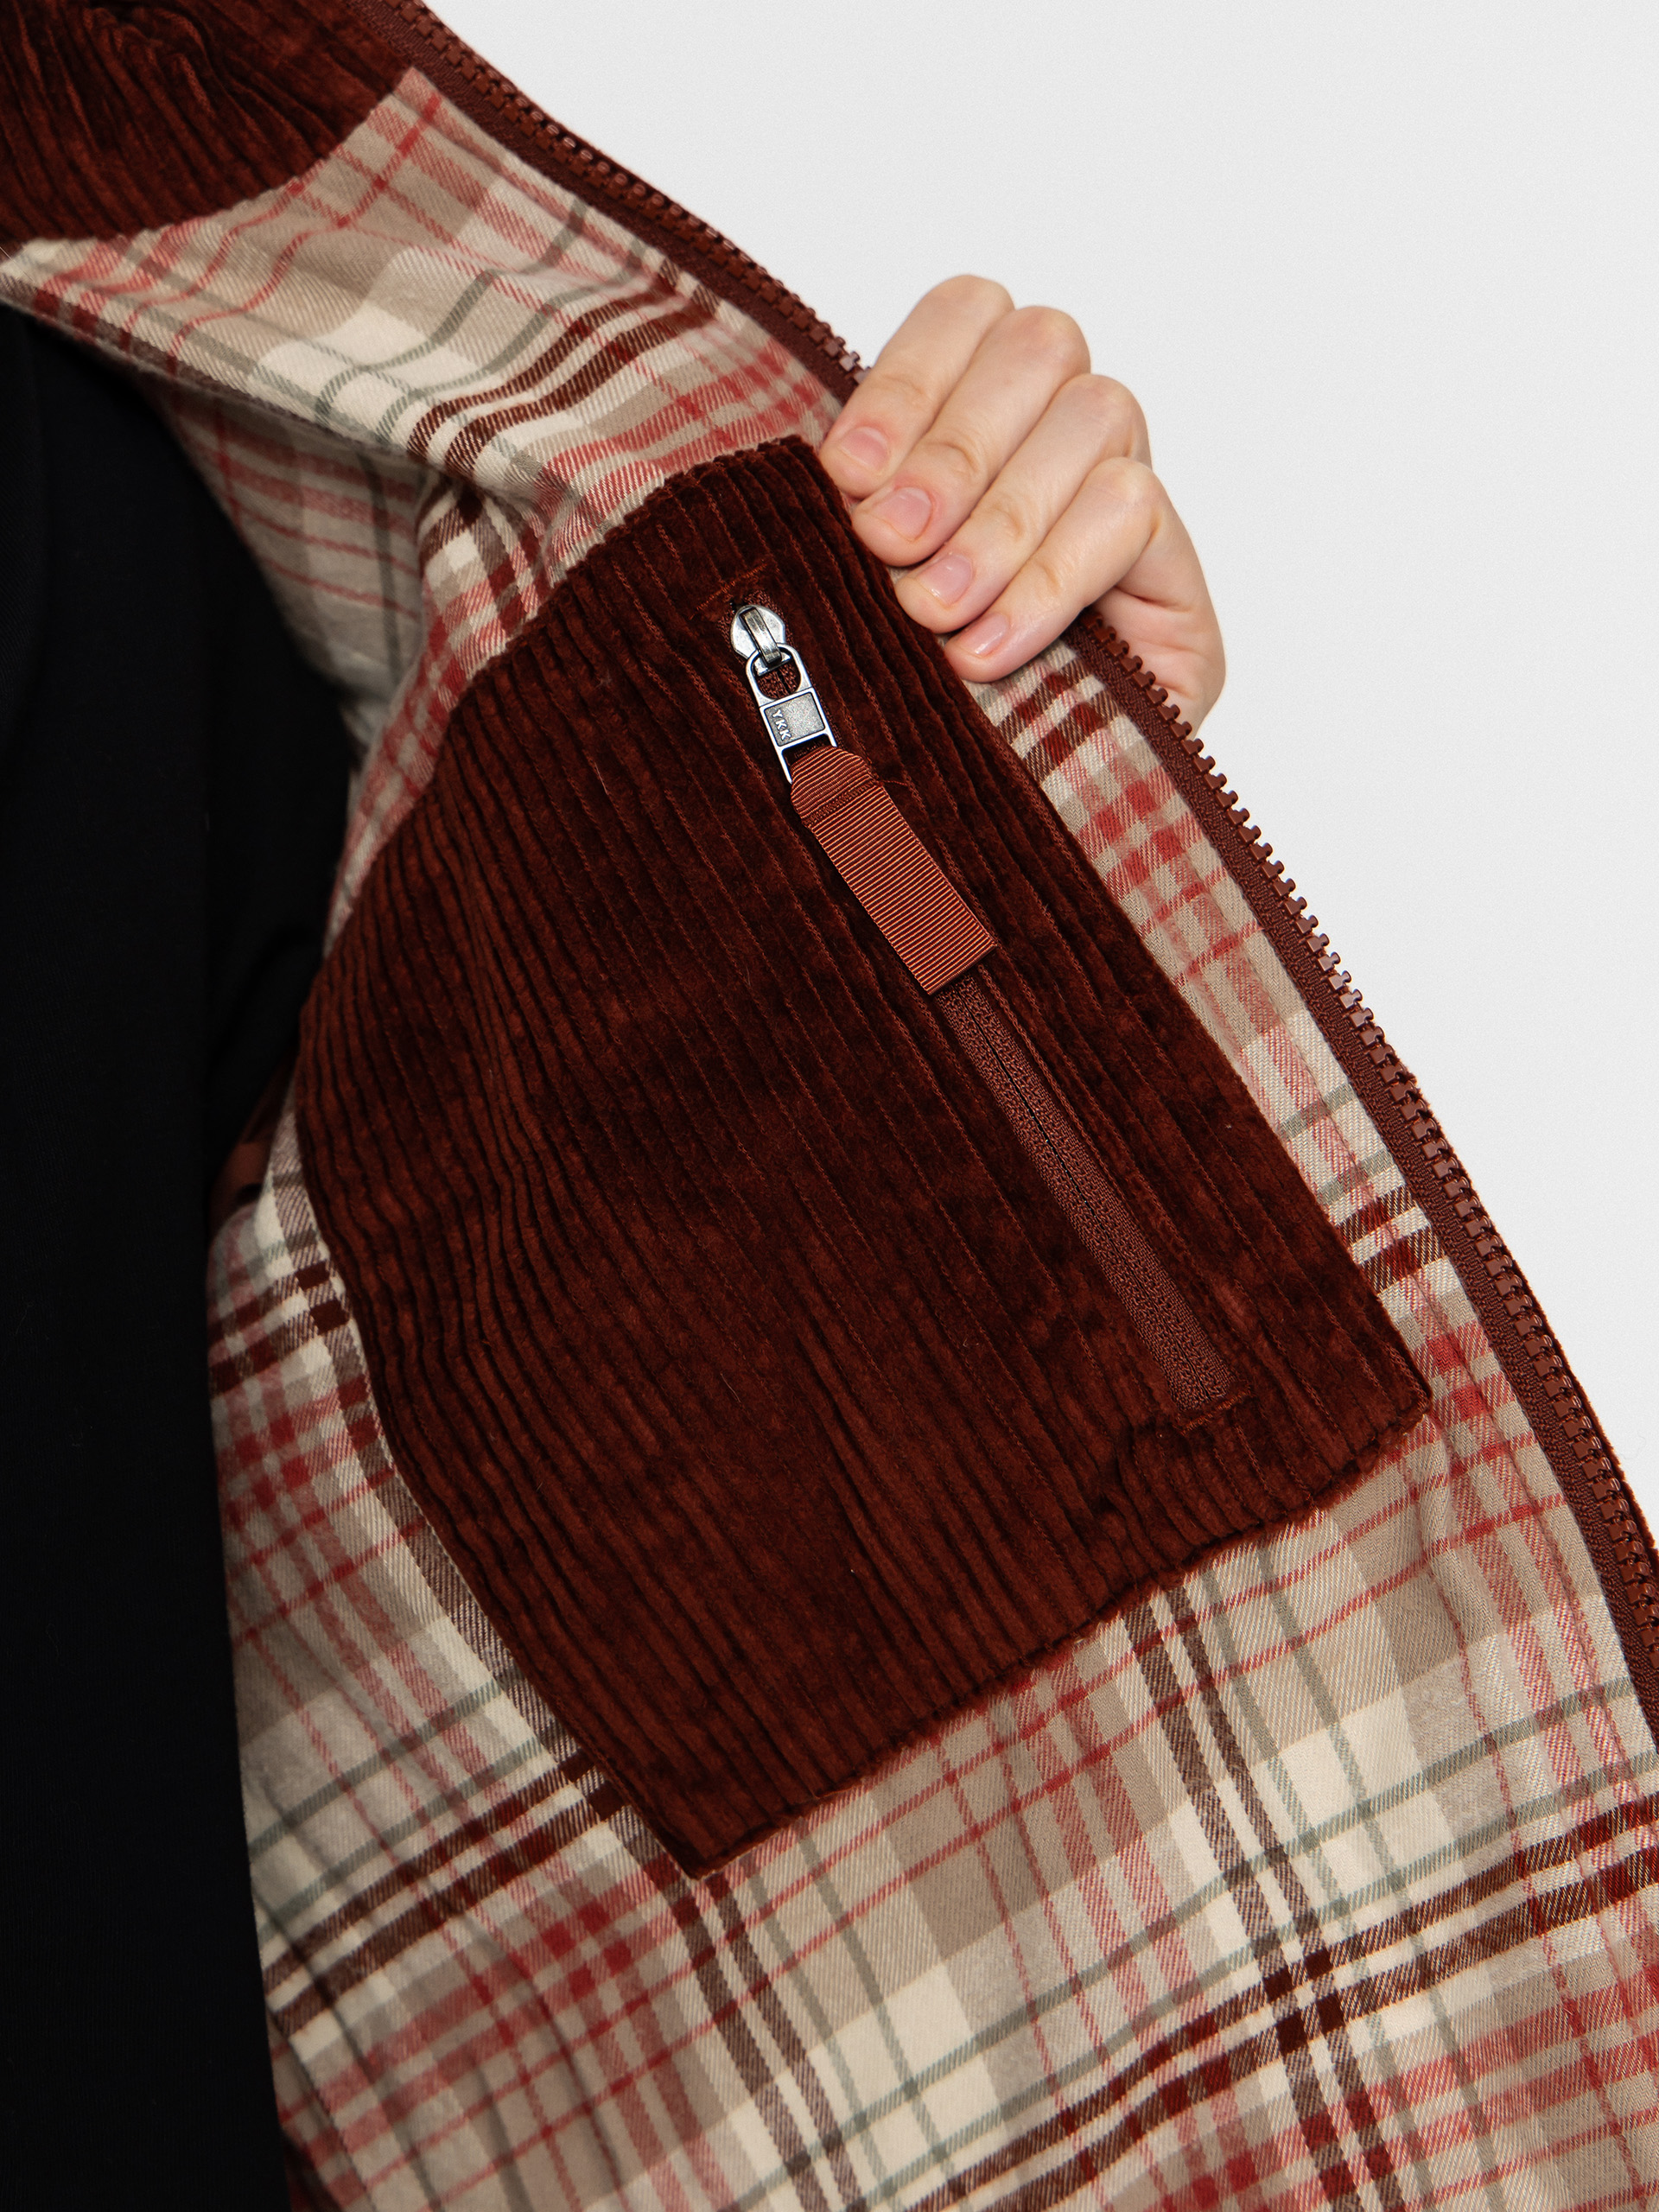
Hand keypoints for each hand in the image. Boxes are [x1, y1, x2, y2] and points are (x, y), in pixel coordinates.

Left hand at [817, 276, 1223, 727]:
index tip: (843, 472)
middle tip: (887, 542)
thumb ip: (858, 526)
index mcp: (979, 422)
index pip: (970, 314)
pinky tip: (986, 650)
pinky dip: (1048, 578)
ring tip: (931, 610)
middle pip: (1041, 345)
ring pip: (1099, 415)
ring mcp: (1129, 504)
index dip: (908, 377)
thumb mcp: (860, 606)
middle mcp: (1061, 442)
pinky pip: (1132, 515)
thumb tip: (833, 480)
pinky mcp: (1177, 583)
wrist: (983, 848)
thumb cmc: (907, 716)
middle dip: (953, 447)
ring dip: (1002, 514)